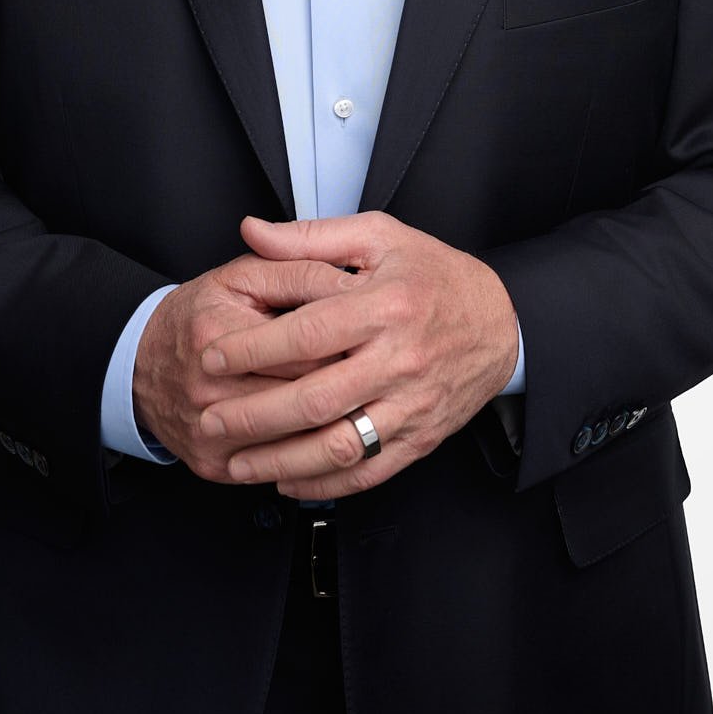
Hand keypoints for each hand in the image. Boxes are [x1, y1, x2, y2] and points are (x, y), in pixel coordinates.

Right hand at [132, 253, 357, 482]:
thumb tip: (353, 284)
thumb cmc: (197, 317)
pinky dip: (310, 454)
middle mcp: (209, 391)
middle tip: (377, 374)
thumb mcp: (242, 277)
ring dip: (337, 425)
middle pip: (306, 399)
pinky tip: (330, 434)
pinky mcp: (215, 466)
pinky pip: (279, 468)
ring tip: (361, 403)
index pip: (306, 347)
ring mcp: (211, 436)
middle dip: (351, 387)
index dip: (351, 343)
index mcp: (217, 335)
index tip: (376, 338)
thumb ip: (298, 271)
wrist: (140, 368)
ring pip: (299, 441)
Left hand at [195, 211, 518, 498]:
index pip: (308, 334)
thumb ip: (310, 237)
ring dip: (281, 461)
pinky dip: (323, 483)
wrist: (501, 322)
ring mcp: (411, 405)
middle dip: (254, 416)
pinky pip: (367, 471)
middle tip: (210, 419)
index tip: (212, 357)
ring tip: (238, 462)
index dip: (254, 349)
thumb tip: (251, 230)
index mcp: (385, 306)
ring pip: (339, 446)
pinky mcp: (420, 437)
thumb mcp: (379, 237)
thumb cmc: (434, 276)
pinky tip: (287, 480)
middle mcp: (400, 360)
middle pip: (316, 399)